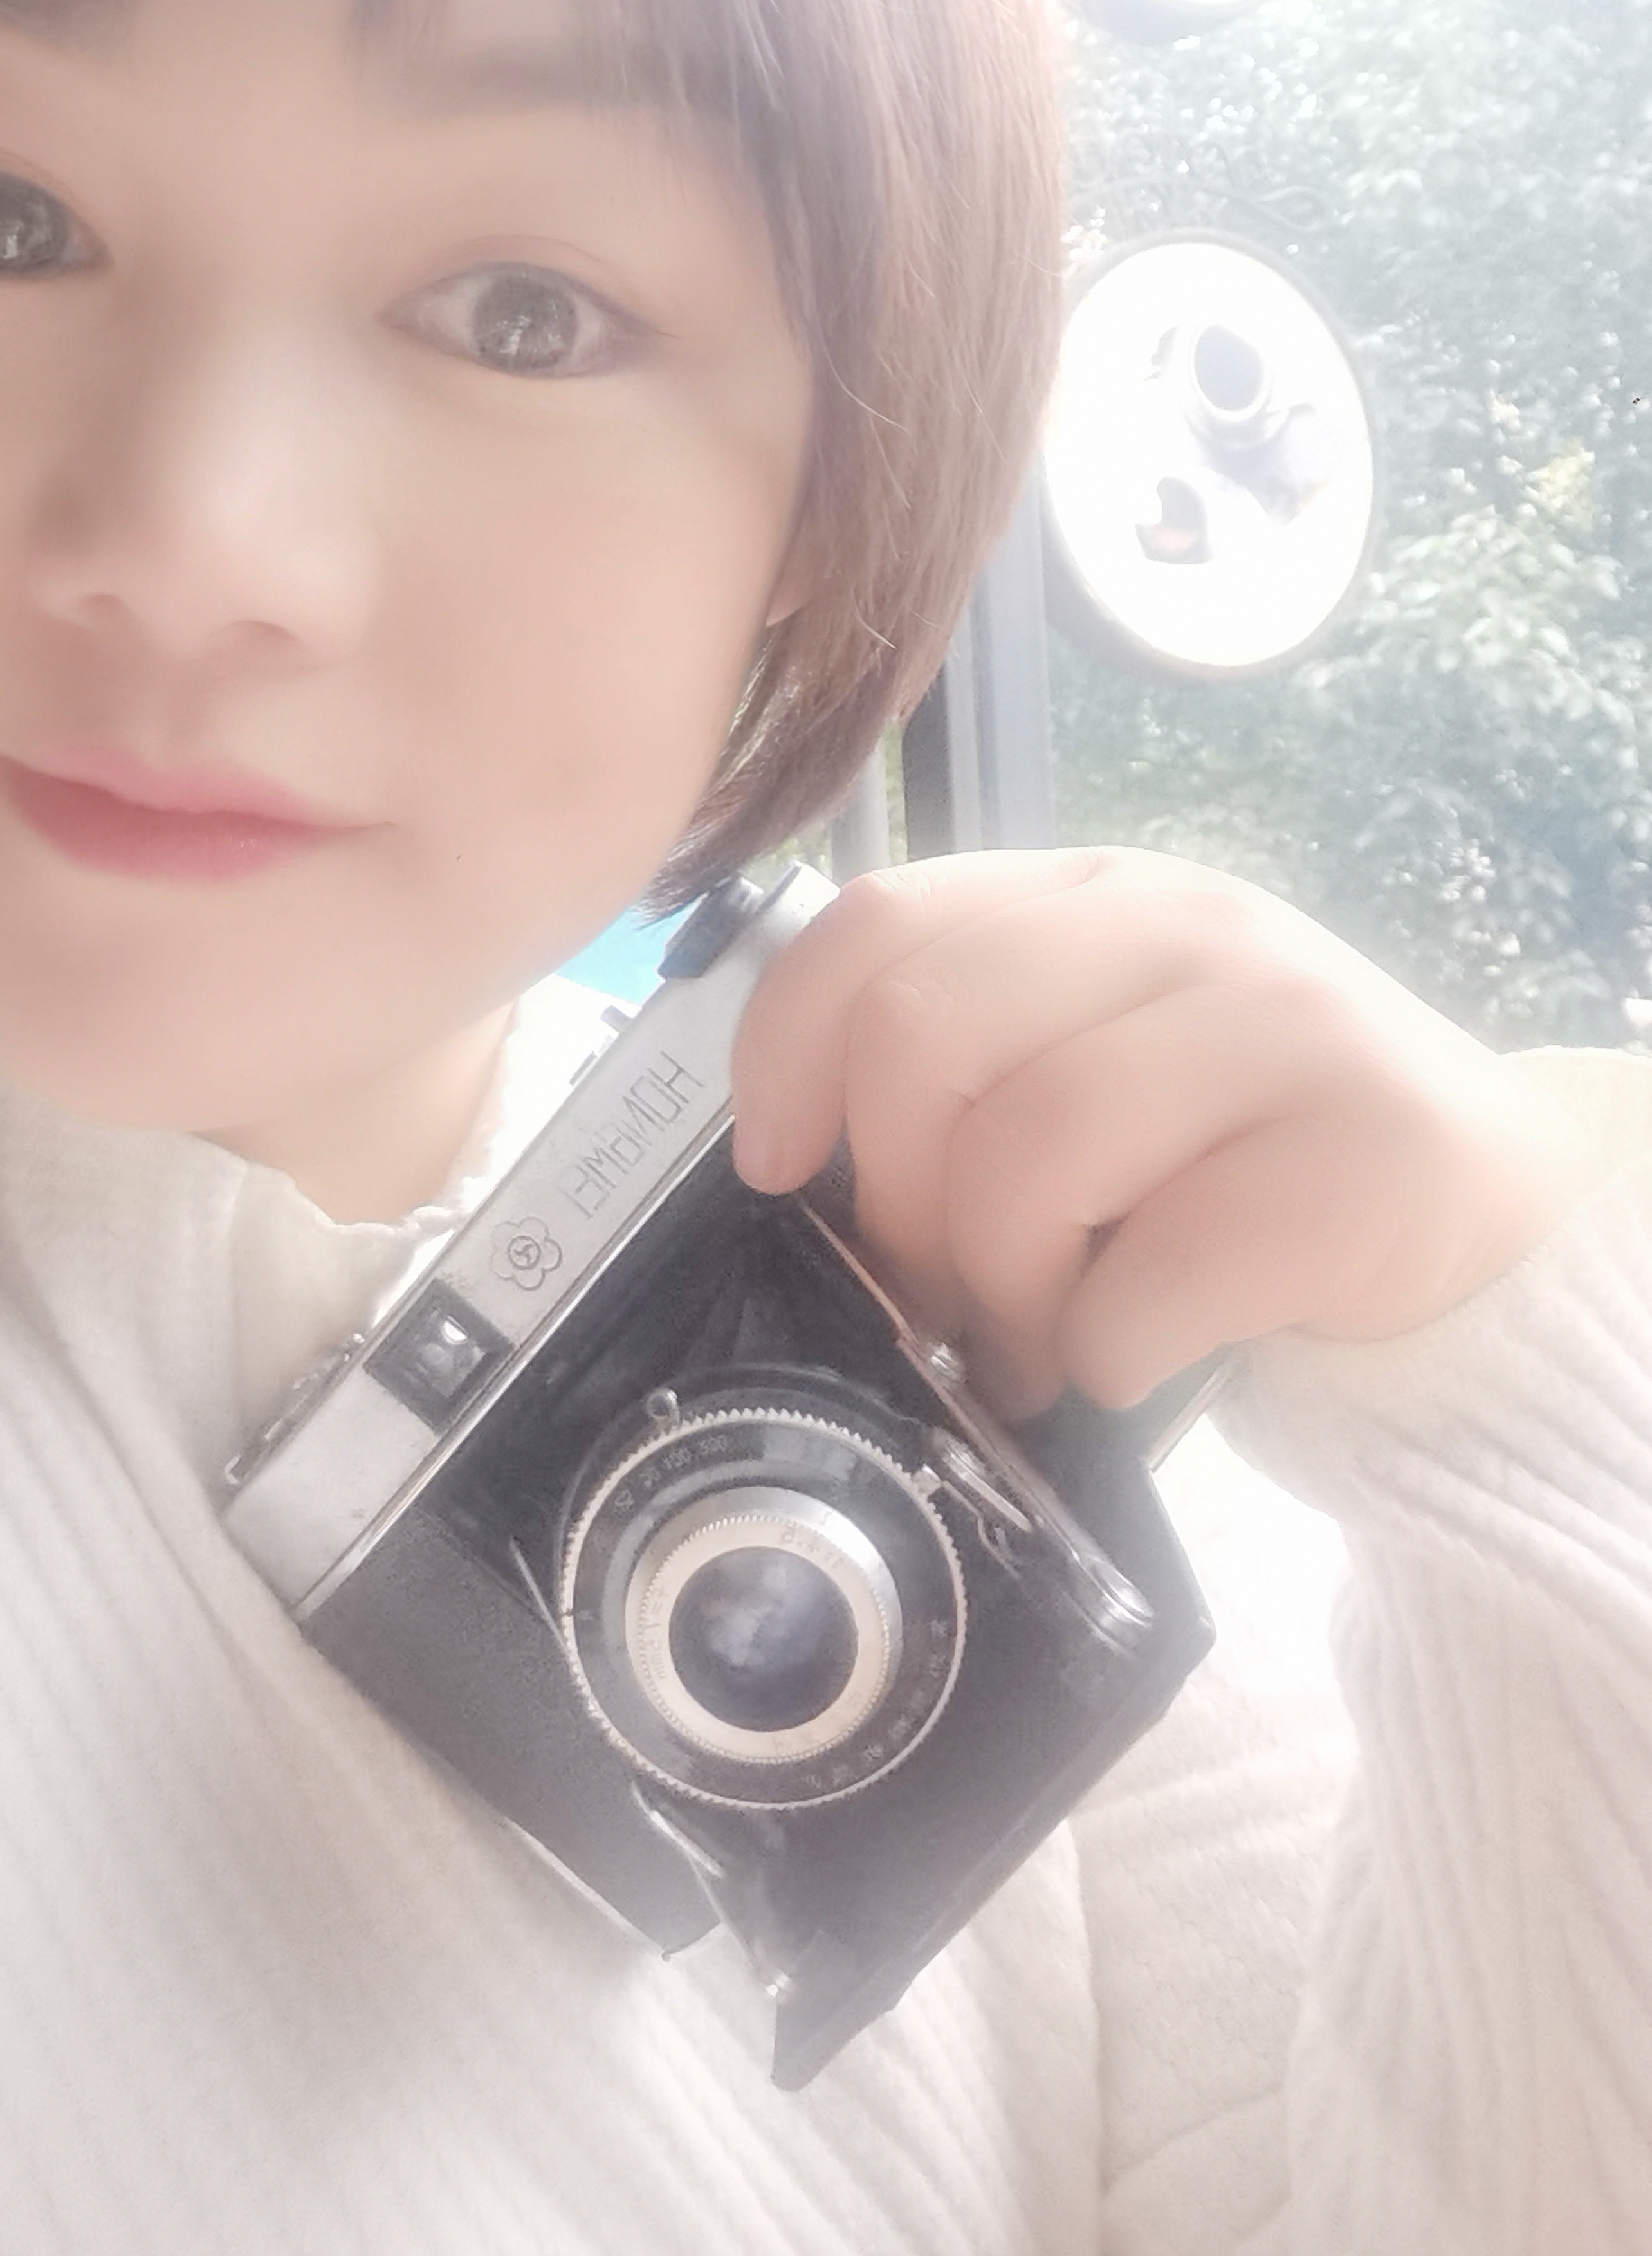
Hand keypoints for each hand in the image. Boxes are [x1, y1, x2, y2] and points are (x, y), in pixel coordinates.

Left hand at [729, 847, 1600, 1417]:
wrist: (1477, 1214)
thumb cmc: (1234, 1155)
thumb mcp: (1090, 1059)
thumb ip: (959, 1062)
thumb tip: (787, 1165)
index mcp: (1090, 897)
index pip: (879, 922)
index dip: (786, 1049)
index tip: (777, 1165)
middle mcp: (1184, 929)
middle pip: (926, 1040)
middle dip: (897, 1204)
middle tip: (938, 1292)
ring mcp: (1284, 1029)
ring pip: (1028, 1158)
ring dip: (1001, 1294)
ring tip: (1035, 1344)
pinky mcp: (1362, 1162)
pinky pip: (1147, 1281)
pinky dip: (1107, 1351)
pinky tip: (1134, 1358)